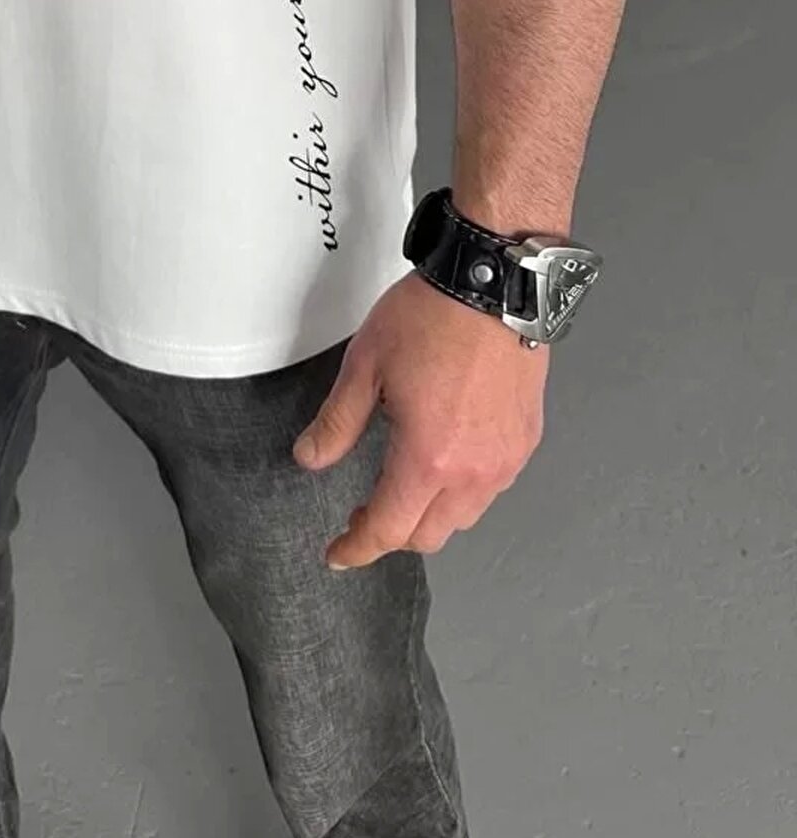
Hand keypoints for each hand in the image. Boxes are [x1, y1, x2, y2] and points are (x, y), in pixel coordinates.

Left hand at [292, 270, 548, 567]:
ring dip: (430, 513)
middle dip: (393, 532)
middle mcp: (474, 470)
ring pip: (464, 517)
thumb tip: (310, 459)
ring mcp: (506, 458)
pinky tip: (444, 459)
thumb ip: (337, 423)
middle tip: (364, 508)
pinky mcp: (526, 440)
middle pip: (429, 535)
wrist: (493, 283)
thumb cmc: (432, 316)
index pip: (389, 530)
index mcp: (428, 458)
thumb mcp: (365, 366)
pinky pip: (492, 488)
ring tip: (404, 482)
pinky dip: (463, 489)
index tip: (339, 554)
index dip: (358, 548)